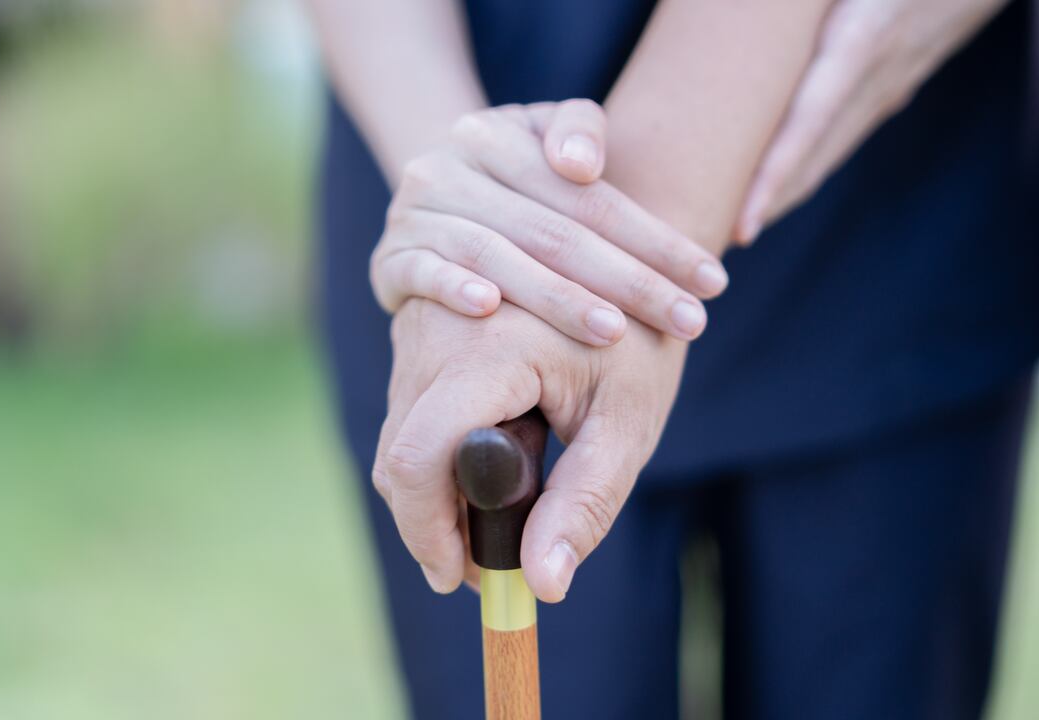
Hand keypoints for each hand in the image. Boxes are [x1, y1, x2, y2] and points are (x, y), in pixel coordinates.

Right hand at [370, 100, 728, 345]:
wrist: (428, 193)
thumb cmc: (512, 174)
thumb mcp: (543, 135)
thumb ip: (578, 130)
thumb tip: (581, 164)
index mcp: (498, 136)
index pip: (590, 195)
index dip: (655, 240)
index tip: (712, 282)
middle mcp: (452, 169)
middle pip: (554, 232)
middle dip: (629, 282)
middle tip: (688, 322)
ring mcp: (415, 215)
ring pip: (495, 256)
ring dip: (556, 297)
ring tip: (613, 331)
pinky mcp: (389, 261)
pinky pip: (420, 274)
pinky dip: (452, 288)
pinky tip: (490, 309)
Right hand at [374, 299, 684, 601]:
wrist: (628, 249)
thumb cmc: (640, 337)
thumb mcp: (628, 423)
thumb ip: (586, 504)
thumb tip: (544, 586)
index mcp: (486, 350)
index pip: (418, 459)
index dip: (427, 532)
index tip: (460, 579)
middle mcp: (435, 329)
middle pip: (399, 458)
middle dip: (432, 524)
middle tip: (489, 565)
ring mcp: (418, 324)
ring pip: (398, 436)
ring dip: (437, 487)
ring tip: (511, 501)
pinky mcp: (416, 328)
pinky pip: (406, 408)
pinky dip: (438, 450)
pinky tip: (497, 454)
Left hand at [737, 0, 1008, 242]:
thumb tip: (747, 0)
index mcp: (867, 36)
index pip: (813, 119)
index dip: (777, 174)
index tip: (743, 222)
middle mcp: (880, 73)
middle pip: (814, 155)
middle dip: (765, 204)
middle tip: (713, 247)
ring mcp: (891, 84)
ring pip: (827, 152)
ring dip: (781, 193)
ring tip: (730, 229)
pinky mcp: (894, 83)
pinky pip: (840, 133)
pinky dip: (805, 164)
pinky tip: (774, 186)